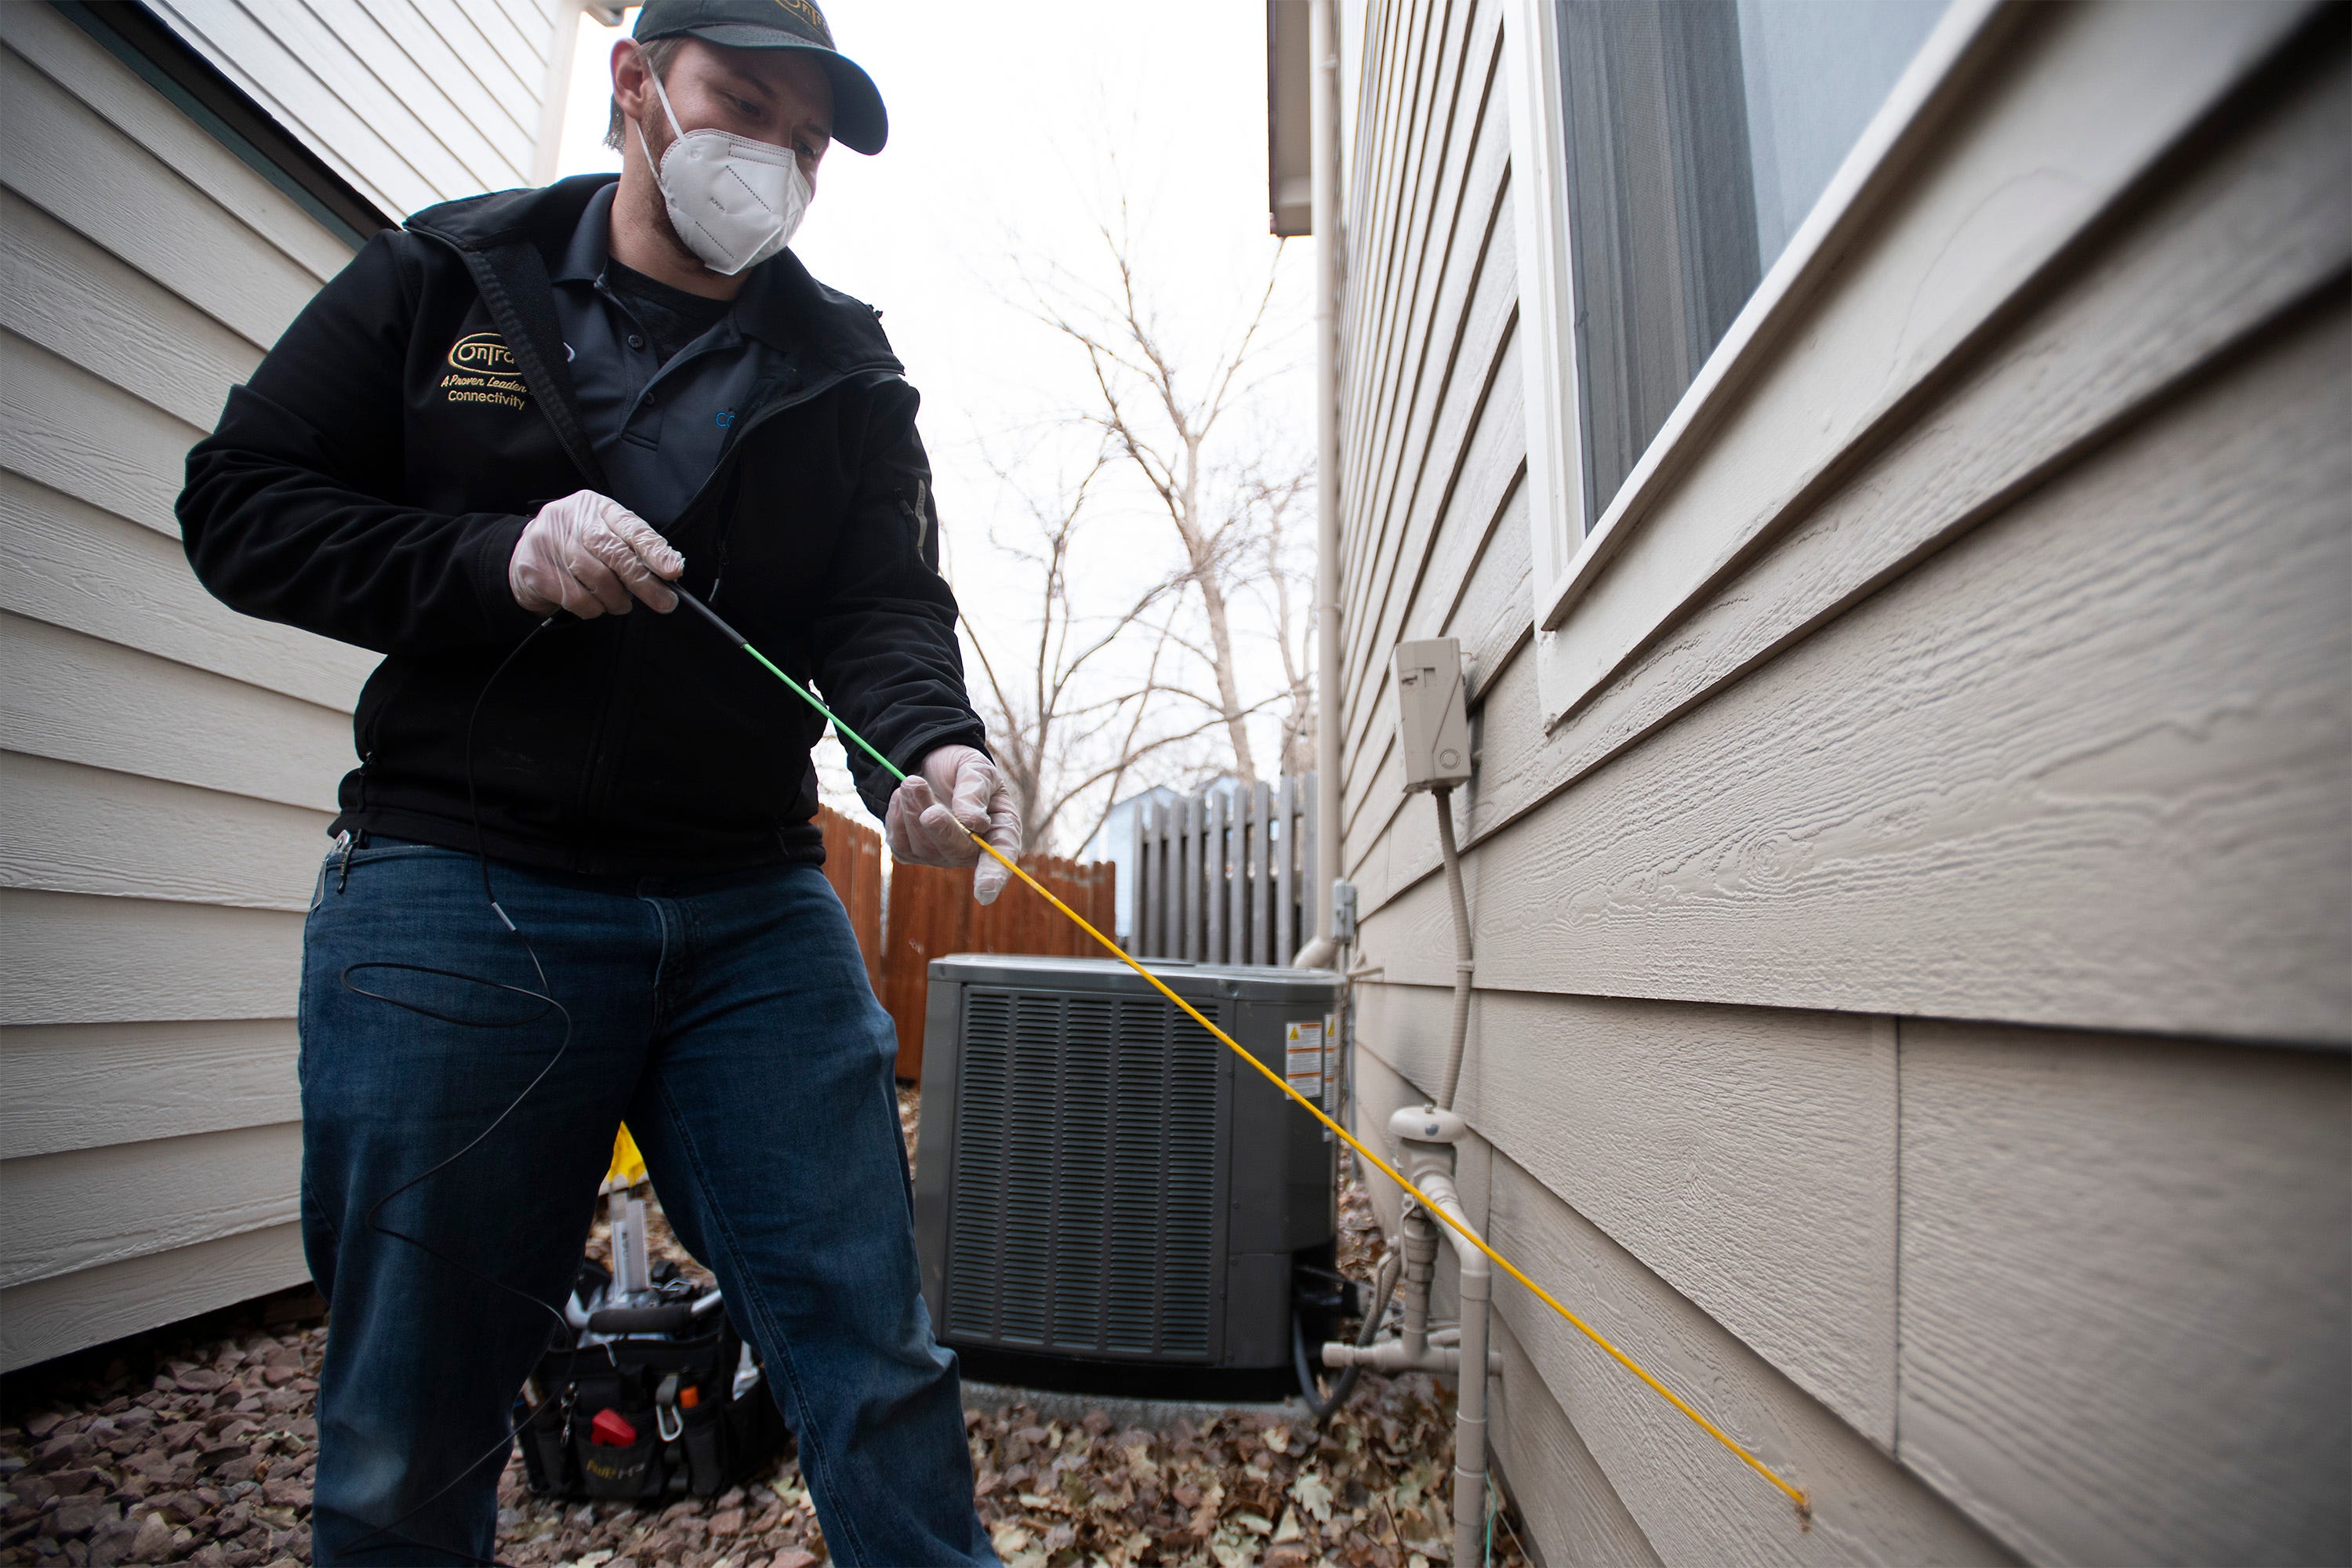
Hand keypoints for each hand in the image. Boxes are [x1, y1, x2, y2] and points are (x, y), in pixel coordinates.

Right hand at [509, 490, 682, 617]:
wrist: (523, 554)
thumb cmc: (575, 547)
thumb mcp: (605, 536)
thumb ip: (632, 549)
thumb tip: (669, 570)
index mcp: (596, 507)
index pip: (631, 527)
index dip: (654, 550)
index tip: (673, 570)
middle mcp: (571, 519)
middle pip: (615, 553)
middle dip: (643, 582)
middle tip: (664, 603)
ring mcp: (549, 542)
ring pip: (598, 579)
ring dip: (616, 600)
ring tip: (619, 603)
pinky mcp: (535, 568)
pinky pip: (576, 598)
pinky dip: (593, 608)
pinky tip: (593, 604)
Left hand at [885, 744, 1020, 904]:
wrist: (930, 764)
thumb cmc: (961, 770)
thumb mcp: (976, 768)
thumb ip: (975, 790)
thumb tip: (974, 823)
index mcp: (1000, 830)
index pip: (1002, 857)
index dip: (994, 876)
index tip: (984, 892)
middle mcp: (972, 851)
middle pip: (957, 851)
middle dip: (941, 828)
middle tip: (929, 805)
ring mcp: (940, 856)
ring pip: (924, 846)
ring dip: (915, 810)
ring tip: (913, 781)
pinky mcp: (912, 853)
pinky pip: (900, 842)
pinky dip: (897, 815)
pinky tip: (905, 796)